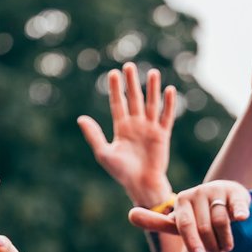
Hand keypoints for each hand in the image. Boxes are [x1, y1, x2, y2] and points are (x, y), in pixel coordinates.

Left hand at [77, 62, 176, 206]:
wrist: (141, 185)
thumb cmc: (122, 172)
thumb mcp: (103, 153)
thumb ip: (94, 135)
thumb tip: (81, 118)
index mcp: (122, 128)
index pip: (118, 104)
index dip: (116, 89)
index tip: (113, 73)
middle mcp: (136, 125)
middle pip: (134, 99)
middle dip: (131, 83)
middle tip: (129, 65)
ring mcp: (150, 129)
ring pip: (151, 104)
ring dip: (152, 89)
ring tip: (153, 72)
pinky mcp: (162, 135)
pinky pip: (167, 117)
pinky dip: (169, 104)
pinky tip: (169, 90)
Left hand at [127, 180, 250, 251]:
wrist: (226, 204)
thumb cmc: (199, 217)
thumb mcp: (178, 223)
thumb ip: (156, 222)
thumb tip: (130, 215)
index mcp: (182, 200)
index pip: (185, 225)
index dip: (193, 242)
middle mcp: (198, 192)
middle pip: (205, 227)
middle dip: (211, 245)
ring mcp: (218, 190)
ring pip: (222, 221)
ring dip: (226, 241)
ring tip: (227, 246)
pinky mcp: (236, 192)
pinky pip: (238, 206)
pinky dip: (240, 213)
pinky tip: (242, 218)